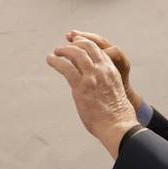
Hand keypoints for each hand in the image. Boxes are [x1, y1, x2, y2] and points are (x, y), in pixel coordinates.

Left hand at [47, 32, 138, 157]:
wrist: (118, 125)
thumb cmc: (117, 116)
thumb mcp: (114, 93)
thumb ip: (105, 86)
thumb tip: (94, 91)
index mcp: (112, 71)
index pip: (99, 50)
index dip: (87, 44)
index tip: (78, 44)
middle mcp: (102, 70)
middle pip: (88, 46)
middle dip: (75, 43)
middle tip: (65, 45)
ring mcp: (92, 77)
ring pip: (76, 53)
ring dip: (64, 50)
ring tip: (56, 52)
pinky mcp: (81, 86)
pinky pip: (66, 68)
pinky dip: (56, 61)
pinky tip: (50, 60)